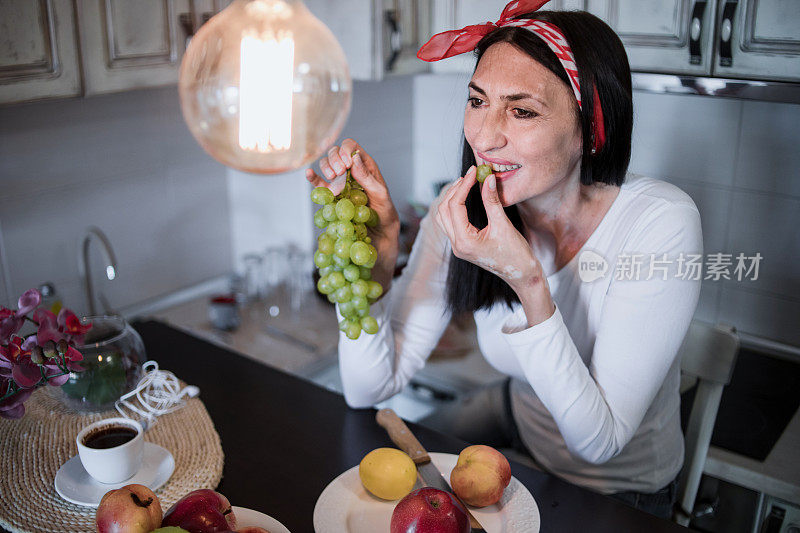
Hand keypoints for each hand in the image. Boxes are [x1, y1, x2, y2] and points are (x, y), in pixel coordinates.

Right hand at [306, 139, 400, 289]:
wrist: (377, 245)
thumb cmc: (385, 221)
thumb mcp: (383, 200)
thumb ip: (369, 180)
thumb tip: (355, 159)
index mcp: (367, 170)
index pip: (353, 148)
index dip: (347, 151)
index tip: (346, 164)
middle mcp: (352, 175)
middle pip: (336, 154)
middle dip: (334, 159)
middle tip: (339, 174)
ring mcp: (339, 186)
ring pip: (326, 166)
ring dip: (326, 168)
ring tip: (333, 182)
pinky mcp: (330, 199)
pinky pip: (318, 185)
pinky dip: (312, 177)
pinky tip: (310, 175)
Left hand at [435, 167, 542, 291]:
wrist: (521, 275)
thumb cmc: (516, 255)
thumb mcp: (503, 225)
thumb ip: (492, 201)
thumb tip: (487, 178)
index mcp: (464, 241)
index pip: (455, 206)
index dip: (463, 186)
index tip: (474, 172)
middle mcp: (457, 245)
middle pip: (444, 210)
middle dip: (455, 190)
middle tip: (470, 175)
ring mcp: (458, 246)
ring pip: (444, 217)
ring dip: (451, 199)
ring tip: (466, 184)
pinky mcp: (463, 245)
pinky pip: (450, 223)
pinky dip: (454, 208)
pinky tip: (465, 198)